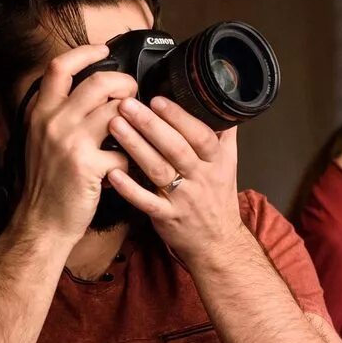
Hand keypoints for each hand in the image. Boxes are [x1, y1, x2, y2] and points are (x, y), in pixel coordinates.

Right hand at [11, 45, 136, 241]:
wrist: (41, 221)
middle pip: (97, 82)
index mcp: (41, 112)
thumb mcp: (40, 139)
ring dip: (134, 116)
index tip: (102, 49)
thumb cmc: (46, 182)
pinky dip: (131, 157)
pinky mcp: (88, 166)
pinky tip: (127, 164)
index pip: (59, 67)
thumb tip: (89, 91)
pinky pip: (123, 150)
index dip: (84, 52)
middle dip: (123, 83)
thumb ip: (58, 113)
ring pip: (116, 110)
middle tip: (131, 93)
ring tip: (136, 127)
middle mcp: (53, 122)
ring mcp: (70, 143)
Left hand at [106, 95, 242, 264]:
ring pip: (158, 169)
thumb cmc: (217, 199)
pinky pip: (146, 201)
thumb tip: (219, 102)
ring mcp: (183, 199)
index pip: (200, 134)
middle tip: (126, 105)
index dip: (179, 117)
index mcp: (216, 161)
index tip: (157, 99)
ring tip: (115, 125)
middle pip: (175, 148)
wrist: (218, 243)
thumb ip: (224, 133)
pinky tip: (112, 172)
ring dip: (135, 146)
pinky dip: (129, 188)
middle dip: (150, 124)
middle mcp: (201, 178)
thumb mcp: (229, 164)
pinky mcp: (167, 217)